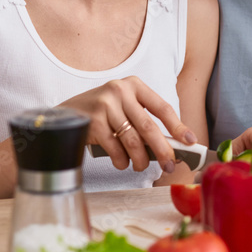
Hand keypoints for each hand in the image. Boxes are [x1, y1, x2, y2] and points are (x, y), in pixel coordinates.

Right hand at [60, 76, 195, 172]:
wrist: (61, 115)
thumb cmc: (100, 114)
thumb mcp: (123, 107)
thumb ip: (144, 120)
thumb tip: (172, 145)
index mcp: (134, 85)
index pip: (162, 107)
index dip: (178, 126)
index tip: (191, 141)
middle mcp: (120, 90)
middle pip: (149, 126)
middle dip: (162, 150)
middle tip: (170, 165)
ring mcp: (105, 105)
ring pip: (133, 140)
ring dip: (140, 160)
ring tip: (140, 166)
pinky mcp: (93, 121)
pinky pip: (115, 148)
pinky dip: (121, 160)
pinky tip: (122, 162)